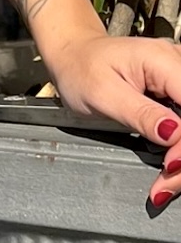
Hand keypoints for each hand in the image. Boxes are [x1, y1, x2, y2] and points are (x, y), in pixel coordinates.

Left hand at [46, 33, 180, 212]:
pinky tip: (168, 168)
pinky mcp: (175, 94)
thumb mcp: (103, 94)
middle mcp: (176, 65)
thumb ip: (141, 114)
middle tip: (163, 185)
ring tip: (162, 185)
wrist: (73, 57)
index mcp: (161, 60)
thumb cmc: (80, 69)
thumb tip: (174, 134)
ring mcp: (177, 79)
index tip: (170, 165)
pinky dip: (179, 150)